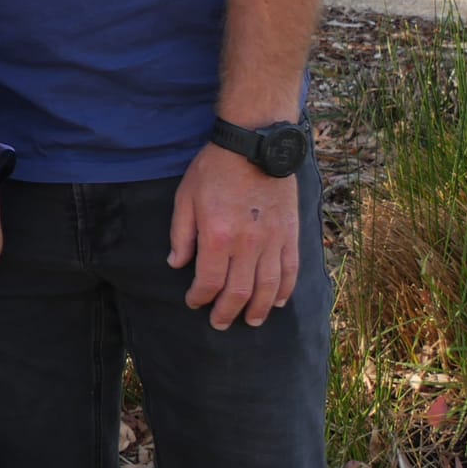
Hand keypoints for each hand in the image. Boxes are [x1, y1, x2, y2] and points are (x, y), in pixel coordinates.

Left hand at [168, 142, 300, 328]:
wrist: (254, 145)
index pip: (208, 281)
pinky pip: (290, 271)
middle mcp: (247, 244)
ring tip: (249, 321)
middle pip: (238, 292)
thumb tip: (176, 265)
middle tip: (219, 323)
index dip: (199, 298)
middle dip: (226, 312)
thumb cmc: (214, 169)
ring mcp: (272, 241)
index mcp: (217, 236)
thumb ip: (181, 234)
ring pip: (267, 288)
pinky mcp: (290, 235)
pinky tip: (276, 302)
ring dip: (258, 310)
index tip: (193, 302)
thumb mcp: (185, 197)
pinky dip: (284, 291)